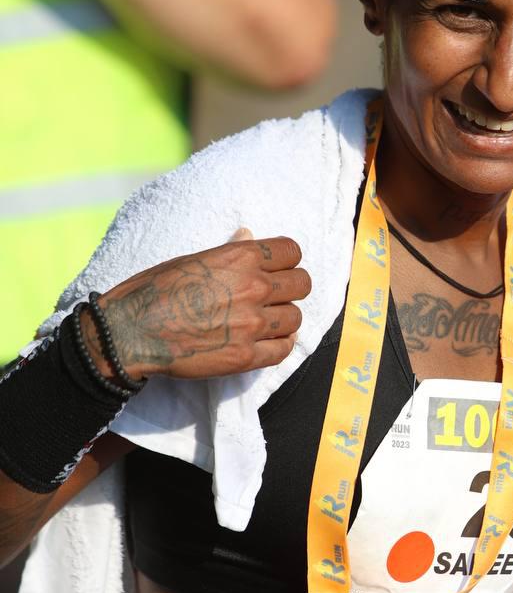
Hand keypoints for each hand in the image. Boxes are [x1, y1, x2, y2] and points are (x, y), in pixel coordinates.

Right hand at [87, 233, 310, 382]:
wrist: (130, 332)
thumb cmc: (154, 290)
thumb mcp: (192, 259)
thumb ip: (229, 252)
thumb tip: (249, 236)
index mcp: (240, 257)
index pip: (292, 252)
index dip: (286, 261)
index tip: (277, 270)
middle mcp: (253, 287)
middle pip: (302, 284)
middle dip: (291, 289)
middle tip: (275, 297)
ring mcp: (251, 324)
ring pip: (295, 318)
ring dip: (284, 320)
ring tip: (266, 322)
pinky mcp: (245, 356)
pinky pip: (283, 349)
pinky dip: (279, 345)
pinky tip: (267, 342)